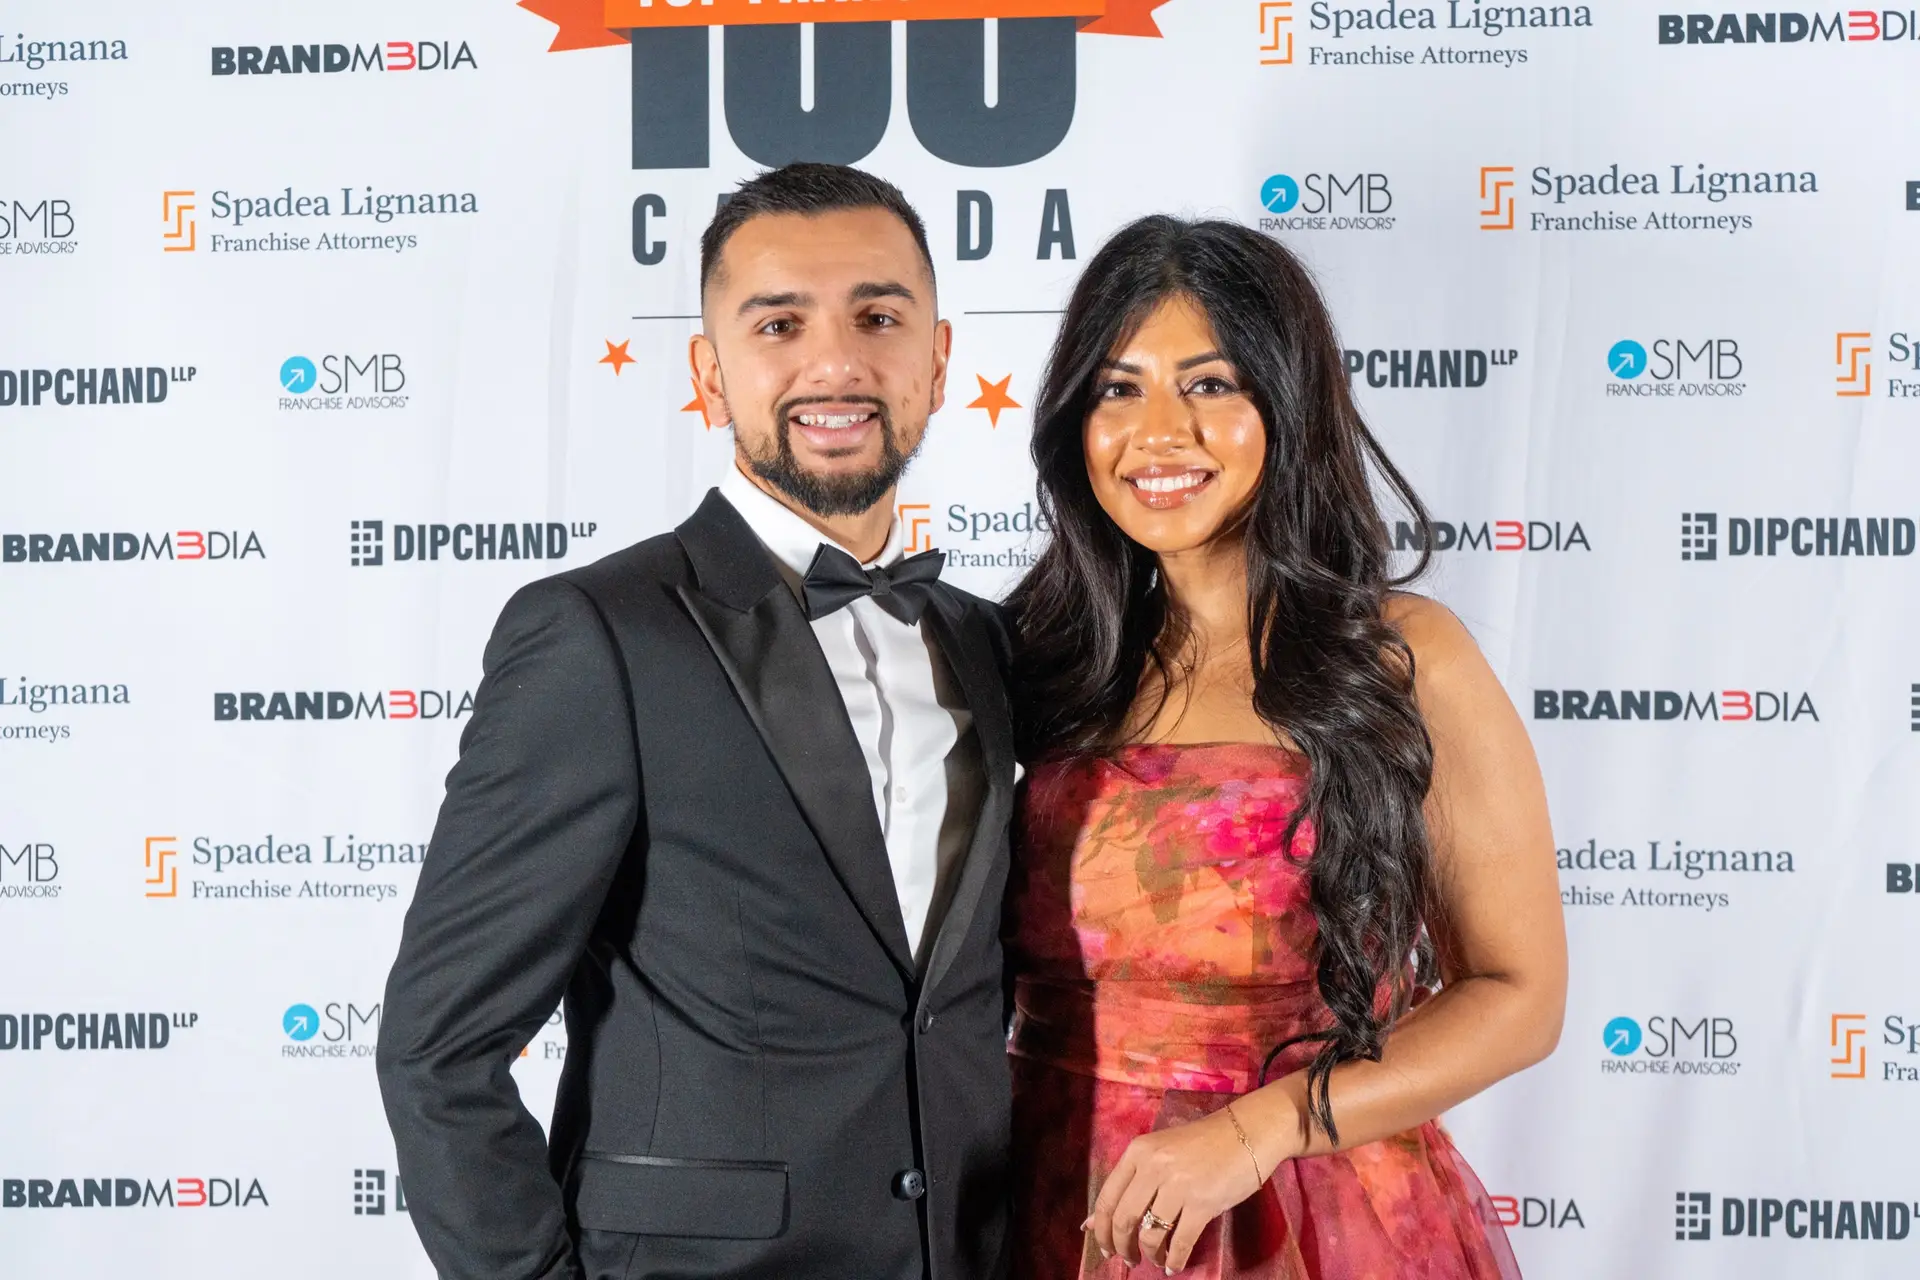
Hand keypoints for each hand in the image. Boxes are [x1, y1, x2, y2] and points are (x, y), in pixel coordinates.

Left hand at [1083, 1103, 1271, 1273]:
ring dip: (1150, 1254)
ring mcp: (1178, 1185)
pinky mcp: (1203, 1203)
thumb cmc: (1203, 1143)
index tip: (1104, 1245)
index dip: (1101, 1228)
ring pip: (1151, 1234)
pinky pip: (1180, 1242)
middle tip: (1127, 1259)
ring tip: (1155, 1260)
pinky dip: (1174, 1260)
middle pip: (1123, 1219)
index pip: (1107, 1197)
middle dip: (1121, 1246)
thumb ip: (1134, 1179)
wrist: (1247, 1132)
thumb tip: (1099, 1218)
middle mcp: (1153, 1166)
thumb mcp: (1161, 1151)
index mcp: (1138, 1151)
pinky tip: (1174, 1266)